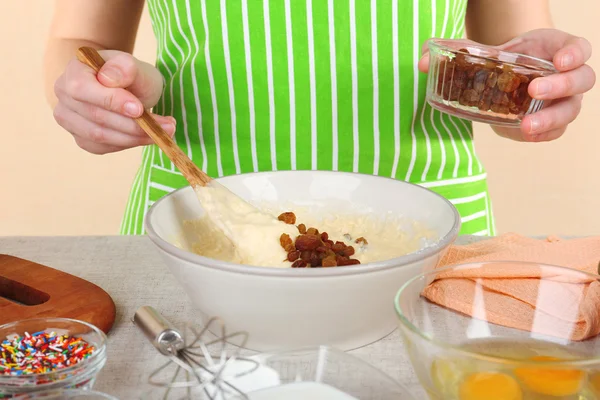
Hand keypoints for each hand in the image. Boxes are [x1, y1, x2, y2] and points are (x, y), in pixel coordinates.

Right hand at [53, 50, 174, 153]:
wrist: (126, 88)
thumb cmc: (129, 75)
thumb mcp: (134, 66)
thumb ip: (125, 68)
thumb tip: (109, 78)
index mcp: (73, 71)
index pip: (83, 89)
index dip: (111, 101)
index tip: (139, 109)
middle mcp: (64, 95)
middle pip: (96, 117)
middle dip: (134, 125)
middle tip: (167, 126)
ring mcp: (69, 119)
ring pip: (100, 136)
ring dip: (135, 138)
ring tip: (163, 132)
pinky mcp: (81, 138)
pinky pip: (103, 147)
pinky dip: (128, 144)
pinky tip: (146, 136)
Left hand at [419, 29, 595, 141]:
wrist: (507, 74)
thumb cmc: (503, 59)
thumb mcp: (484, 50)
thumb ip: (454, 52)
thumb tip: (423, 62)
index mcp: (556, 49)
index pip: (579, 48)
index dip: (574, 53)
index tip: (560, 60)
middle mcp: (567, 75)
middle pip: (581, 80)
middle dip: (560, 86)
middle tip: (534, 90)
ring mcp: (562, 100)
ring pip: (570, 110)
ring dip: (550, 119)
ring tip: (525, 126)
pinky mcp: (551, 121)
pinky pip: (555, 132)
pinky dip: (541, 135)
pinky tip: (524, 135)